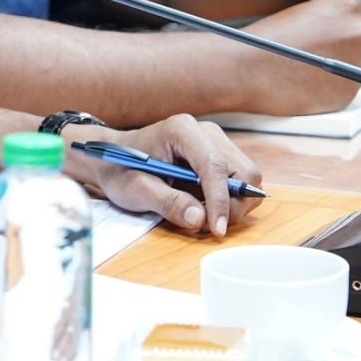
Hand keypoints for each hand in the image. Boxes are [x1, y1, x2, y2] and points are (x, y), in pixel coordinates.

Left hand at [65, 113, 263, 237]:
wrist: (113, 159)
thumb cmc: (121, 170)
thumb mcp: (137, 190)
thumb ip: (168, 202)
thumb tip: (199, 218)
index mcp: (181, 131)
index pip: (214, 165)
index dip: (220, 200)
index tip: (217, 229)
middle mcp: (204, 131)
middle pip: (242, 171)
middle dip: (231, 204)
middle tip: (209, 226)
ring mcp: (214, 141)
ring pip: (246, 177)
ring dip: (231, 203)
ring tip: (201, 214)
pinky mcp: (218, 154)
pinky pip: (238, 180)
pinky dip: (228, 199)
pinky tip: (203, 204)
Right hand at [239, 0, 360, 110]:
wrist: (246, 67)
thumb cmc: (269, 39)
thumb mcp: (309, 14)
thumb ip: (339, 20)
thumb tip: (356, 34)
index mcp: (352, 7)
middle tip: (334, 56)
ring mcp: (359, 65)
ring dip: (350, 71)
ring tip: (314, 70)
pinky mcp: (350, 93)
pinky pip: (350, 91)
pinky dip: (335, 90)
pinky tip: (309, 84)